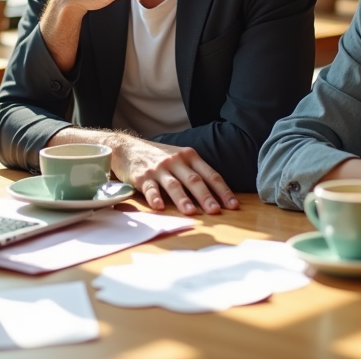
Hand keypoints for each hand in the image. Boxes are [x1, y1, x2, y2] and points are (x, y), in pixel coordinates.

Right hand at [114, 137, 237, 215]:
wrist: (127, 148)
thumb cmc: (158, 156)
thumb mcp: (179, 157)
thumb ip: (194, 172)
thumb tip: (216, 196)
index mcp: (189, 156)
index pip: (210, 174)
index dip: (222, 190)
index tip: (233, 205)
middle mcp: (176, 161)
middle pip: (194, 180)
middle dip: (206, 196)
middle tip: (215, 211)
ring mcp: (159, 168)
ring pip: (174, 185)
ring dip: (183, 199)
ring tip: (191, 213)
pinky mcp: (143, 176)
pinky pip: (150, 188)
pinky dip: (155, 197)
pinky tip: (159, 207)